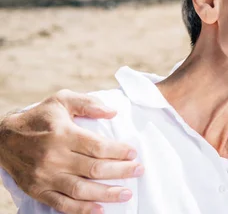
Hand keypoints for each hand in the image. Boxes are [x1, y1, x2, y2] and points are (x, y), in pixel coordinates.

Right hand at [0, 89, 144, 213]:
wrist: (3, 139)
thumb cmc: (39, 118)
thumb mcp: (61, 101)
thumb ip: (88, 103)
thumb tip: (113, 111)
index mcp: (63, 134)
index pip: (97, 146)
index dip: (119, 151)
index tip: (134, 153)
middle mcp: (55, 157)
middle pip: (94, 169)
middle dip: (121, 171)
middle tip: (139, 170)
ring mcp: (46, 176)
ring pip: (81, 190)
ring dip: (107, 193)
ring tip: (127, 193)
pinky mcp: (38, 191)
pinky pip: (63, 205)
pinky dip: (82, 210)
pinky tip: (100, 209)